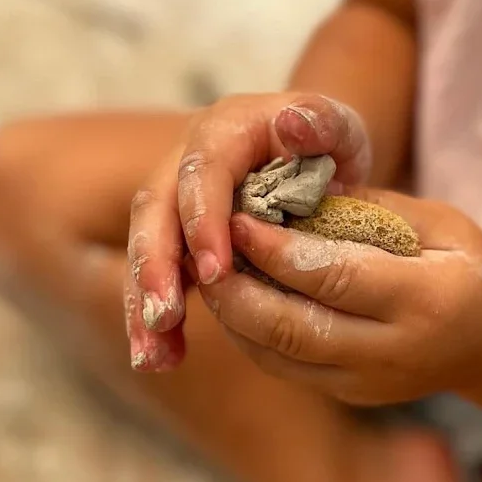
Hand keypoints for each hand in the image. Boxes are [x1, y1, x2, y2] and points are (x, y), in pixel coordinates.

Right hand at [126, 93, 371, 370]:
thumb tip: (292, 122)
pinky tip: (162, 360)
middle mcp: (186, 160)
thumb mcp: (337, 126)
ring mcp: (174, 199)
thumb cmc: (328, 143)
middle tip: (164, 316)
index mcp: (224, 130)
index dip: (203, 220)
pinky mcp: (175, 237)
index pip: (203, 171)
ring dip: (144, 302)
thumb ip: (322, 123)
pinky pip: (158, 276)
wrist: (311, 154)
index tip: (214, 272)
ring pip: (146, 247)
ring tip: (153, 356)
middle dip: (156, 266)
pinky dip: (157, 319)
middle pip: (156, 209)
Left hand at [197, 189, 481, 404]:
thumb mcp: (438, 223)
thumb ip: (368, 210)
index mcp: (426, 301)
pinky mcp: (346, 395)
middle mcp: (393, 354)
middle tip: (205, 248)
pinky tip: (234, 298)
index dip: (277, 251)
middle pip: (293, 328)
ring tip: (211, 270)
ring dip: (234, 314)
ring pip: (278, 355)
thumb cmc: (466, 267)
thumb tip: (288, 190)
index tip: (237, 217)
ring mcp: (367, 384)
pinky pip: (283, 367)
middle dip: (238, 289)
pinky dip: (249, 333)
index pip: (334, 277)